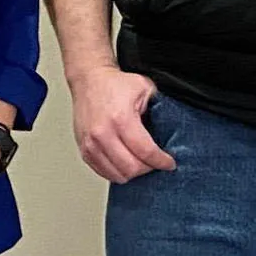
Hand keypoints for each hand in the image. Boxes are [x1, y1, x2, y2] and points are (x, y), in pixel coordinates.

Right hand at [69, 65, 174, 182]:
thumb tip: (171, 131)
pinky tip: (125, 163)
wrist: (89, 80)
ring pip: (117, 175)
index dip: (161, 161)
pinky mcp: (84, 150)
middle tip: (155, 162)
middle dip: (148, 169)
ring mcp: (91, 144)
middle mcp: (103, 134)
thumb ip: (158, 109)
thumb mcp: (144, 88)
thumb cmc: (115, 84)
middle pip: (131, 168)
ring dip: (133, 173)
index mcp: (121, 119)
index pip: (145, 152)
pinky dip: (117, 172)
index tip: (169, 163)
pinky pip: (103, 173)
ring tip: (141, 163)